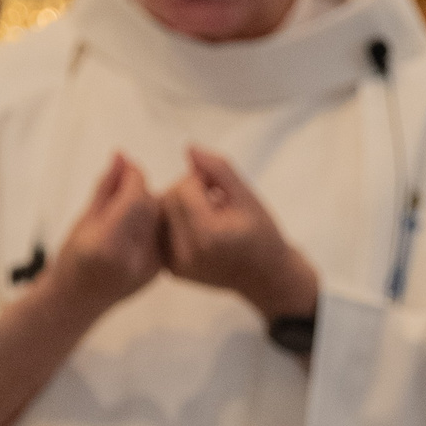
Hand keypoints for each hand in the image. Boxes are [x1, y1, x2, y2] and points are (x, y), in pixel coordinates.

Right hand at [44, 153, 162, 319]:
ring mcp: (149, 267)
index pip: (136, 198)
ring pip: (160, 219)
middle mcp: (133, 258)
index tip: (126, 167)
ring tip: (126, 209)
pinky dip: (152, 222)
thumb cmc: (73, 259)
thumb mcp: (83, 219)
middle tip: (124, 186)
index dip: (134, 177)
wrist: (78, 301)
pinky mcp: (158, 271)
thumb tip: (122, 155)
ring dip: (148, 205)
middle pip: (152, 207)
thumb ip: (107, 187)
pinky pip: (162, 234)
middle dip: (140, 190)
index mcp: (108, 244)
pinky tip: (135, 226)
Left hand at [159, 147, 319, 319]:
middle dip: (188, 191)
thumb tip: (188, 148)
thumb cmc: (262, 234)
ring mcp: (176, 265)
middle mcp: (187, 253)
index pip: (184, 187)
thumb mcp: (248, 196)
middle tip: (215, 198)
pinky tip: (197, 228)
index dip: (201, 179)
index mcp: (208, 235)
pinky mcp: (171, 270)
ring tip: (207, 213)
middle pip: (168, 200)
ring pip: (161, 215)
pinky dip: (175, 224)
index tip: (220, 188)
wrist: (265, 277)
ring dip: (179, 206)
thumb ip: (219, 169)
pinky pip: (161, 233)